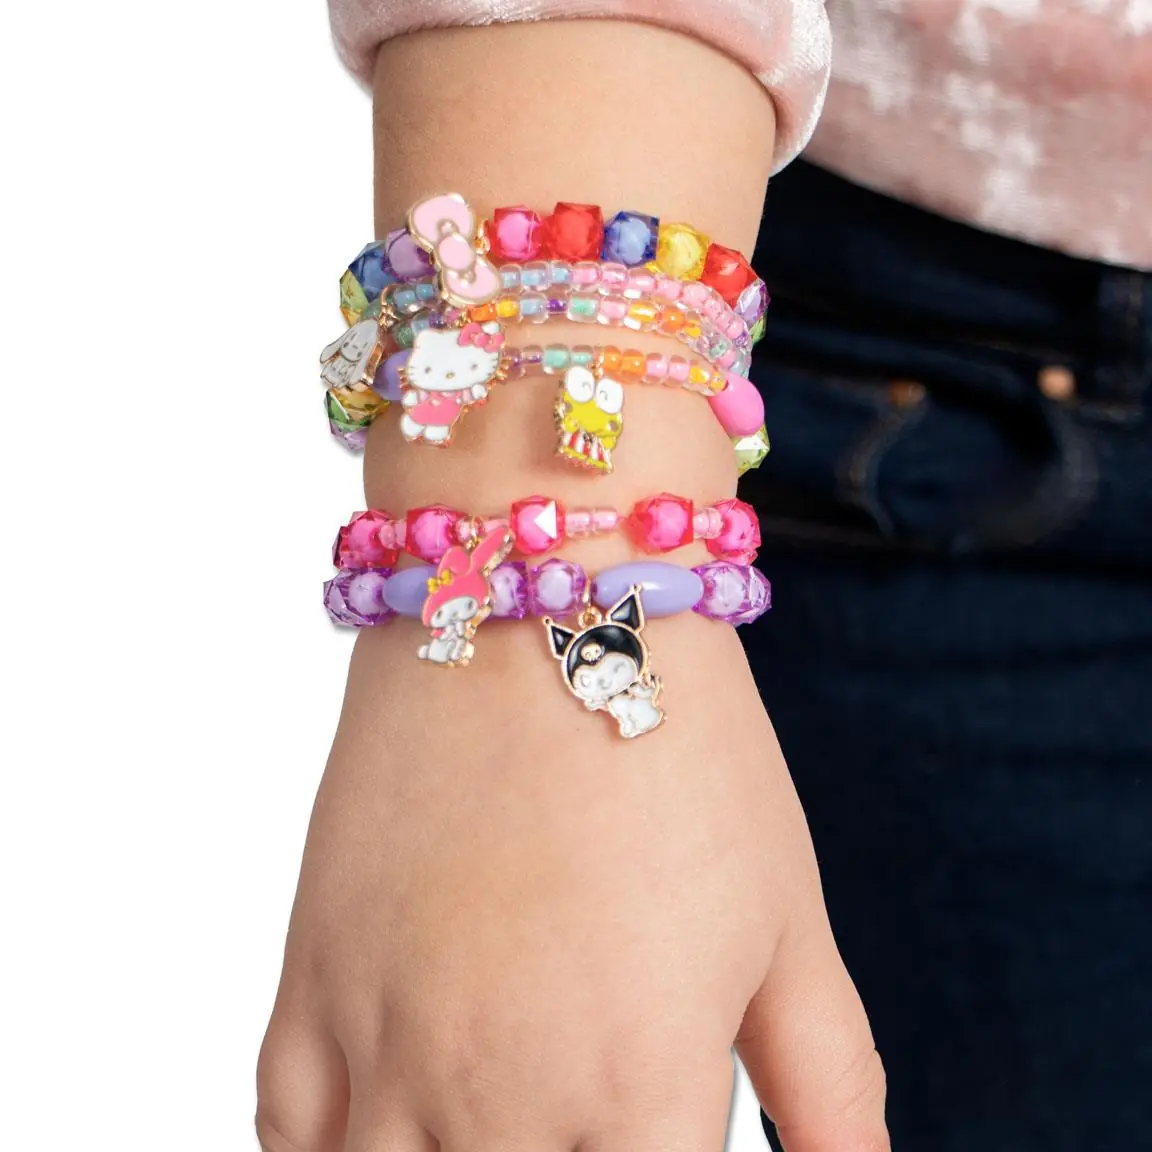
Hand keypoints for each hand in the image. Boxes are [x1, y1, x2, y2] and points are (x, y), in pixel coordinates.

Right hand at [256, 618, 887, 1151]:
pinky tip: (385, 1125)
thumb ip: (834, 1086)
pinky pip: (286, 1135)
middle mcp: (501, 1094)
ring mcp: (386, 1040)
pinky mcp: (310, 976)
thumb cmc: (684, 747)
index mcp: (639, 1090)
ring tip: (483, 1129)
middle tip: (575, 1125)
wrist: (538, 604)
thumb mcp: (787, 917)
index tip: (656, 1140)